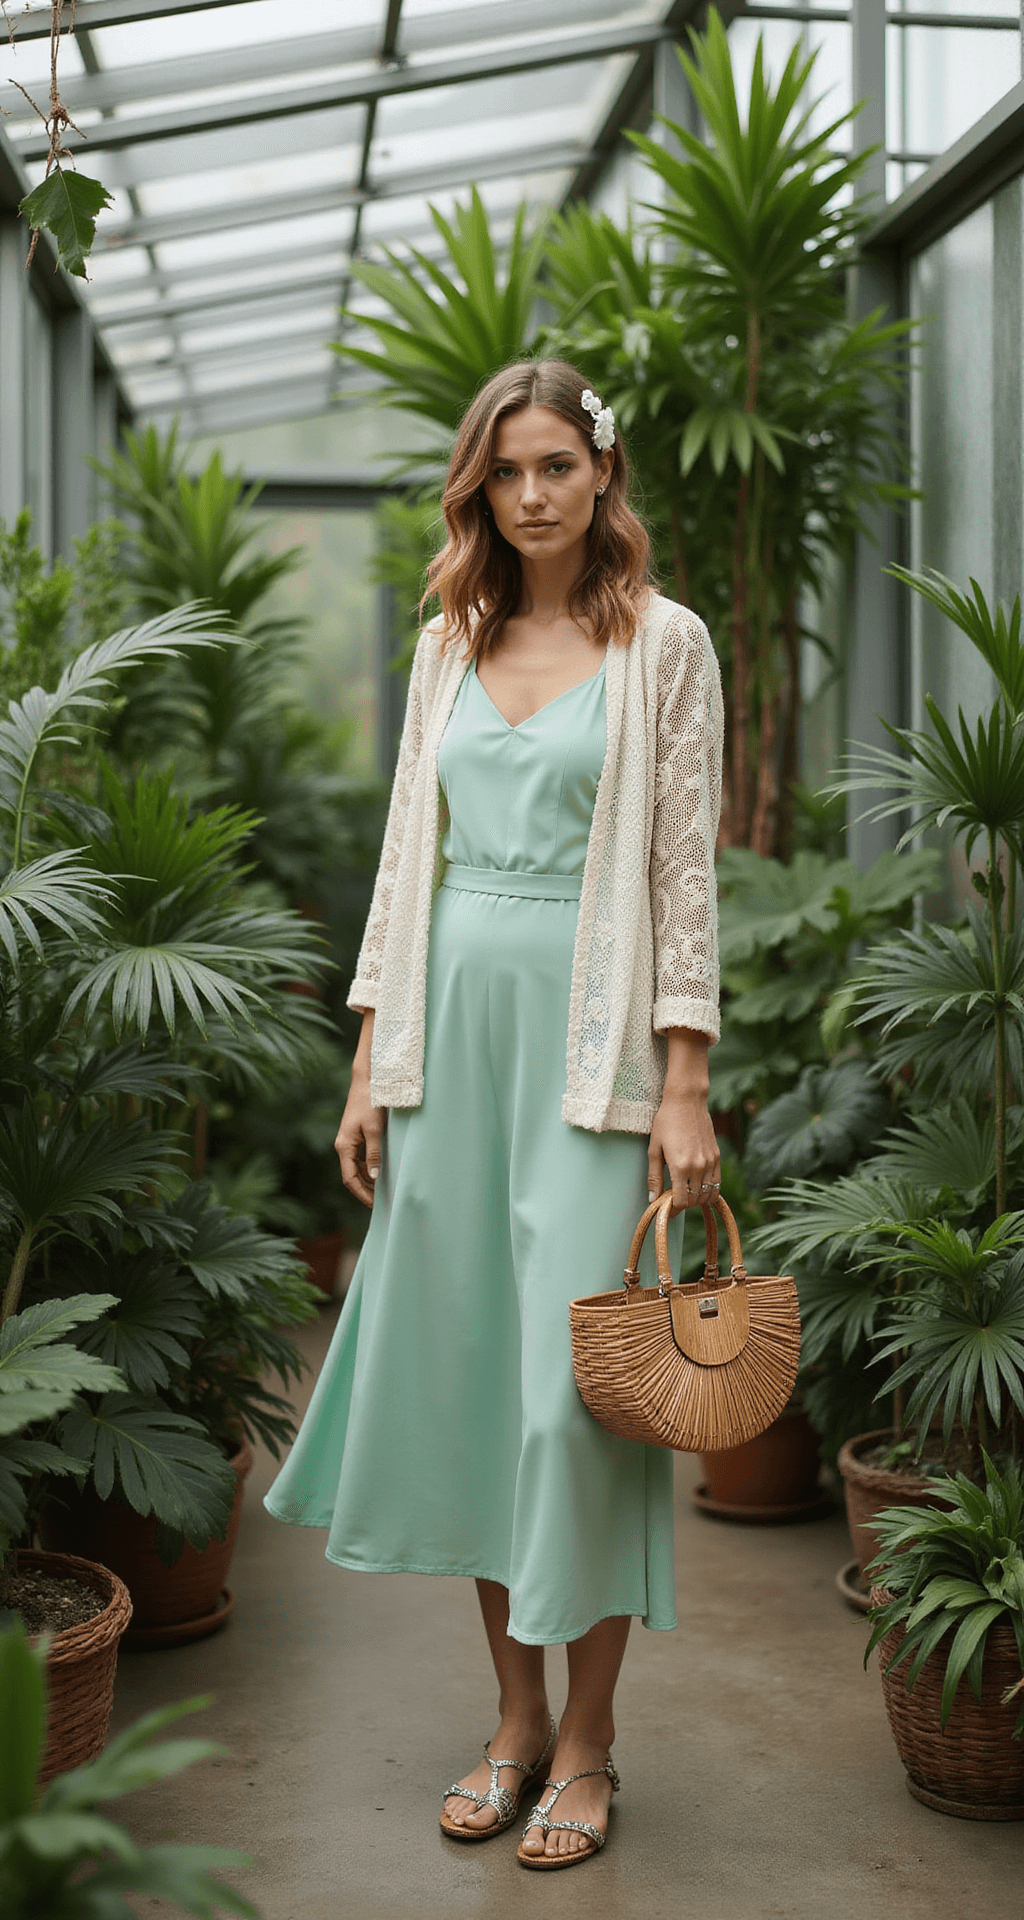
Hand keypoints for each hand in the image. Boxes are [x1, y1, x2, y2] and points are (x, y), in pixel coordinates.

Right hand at [335, 1070, 384, 1207]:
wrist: (366, 1082)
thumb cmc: (369, 1103)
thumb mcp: (374, 1130)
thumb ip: (374, 1154)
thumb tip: (374, 1177)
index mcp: (344, 1146)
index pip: (349, 1178)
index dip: (361, 1193)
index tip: (373, 1204)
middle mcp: (343, 1146)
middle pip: (351, 1175)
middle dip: (364, 1190)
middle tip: (380, 1202)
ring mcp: (348, 1142)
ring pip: (355, 1168)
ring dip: (366, 1180)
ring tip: (381, 1192)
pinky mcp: (354, 1136)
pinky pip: (359, 1159)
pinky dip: (367, 1169)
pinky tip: (378, 1174)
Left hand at [647, 1090, 719, 1214]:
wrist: (686, 1101)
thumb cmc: (666, 1122)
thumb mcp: (654, 1149)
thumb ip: (654, 1176)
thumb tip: (653, 1199)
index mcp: (680, 1167)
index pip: (681, 1201)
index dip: (673, 1209)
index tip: (667, 1209)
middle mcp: (698, 1167)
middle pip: (694, 1200)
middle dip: (683, 1204)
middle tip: (673, 1198)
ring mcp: (710, 1162)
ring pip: (707, 1194)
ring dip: (696, 1198)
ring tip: (685, 1191)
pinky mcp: (717, 1156)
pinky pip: (717, 1182)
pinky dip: (709, 1190)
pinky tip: (698, 1185)